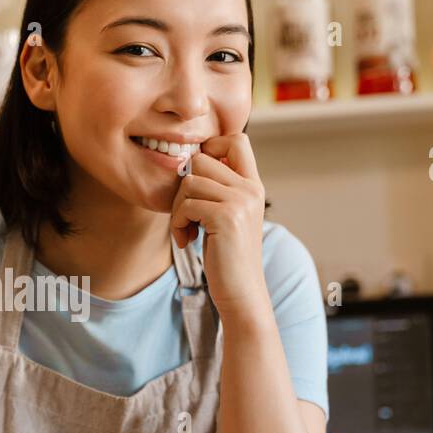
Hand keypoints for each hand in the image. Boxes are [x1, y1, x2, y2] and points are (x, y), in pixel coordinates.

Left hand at [169, 131, 269, 323]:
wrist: (241, 293)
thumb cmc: (227, 257)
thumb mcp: (227, 217)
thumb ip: (218, 190)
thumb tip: (190, 163)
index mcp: (253, 185)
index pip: (236, 139)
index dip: (210, 150)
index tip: (198, 182)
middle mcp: (251, 189)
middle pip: (202, 159)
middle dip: (184, 186)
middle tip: (186, 213)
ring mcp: (241, 201)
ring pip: (190, 181)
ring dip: (178, 208)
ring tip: (187, 231)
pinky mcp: (226, 217)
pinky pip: (187, 204)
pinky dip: (178, 223)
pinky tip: (186, 241)